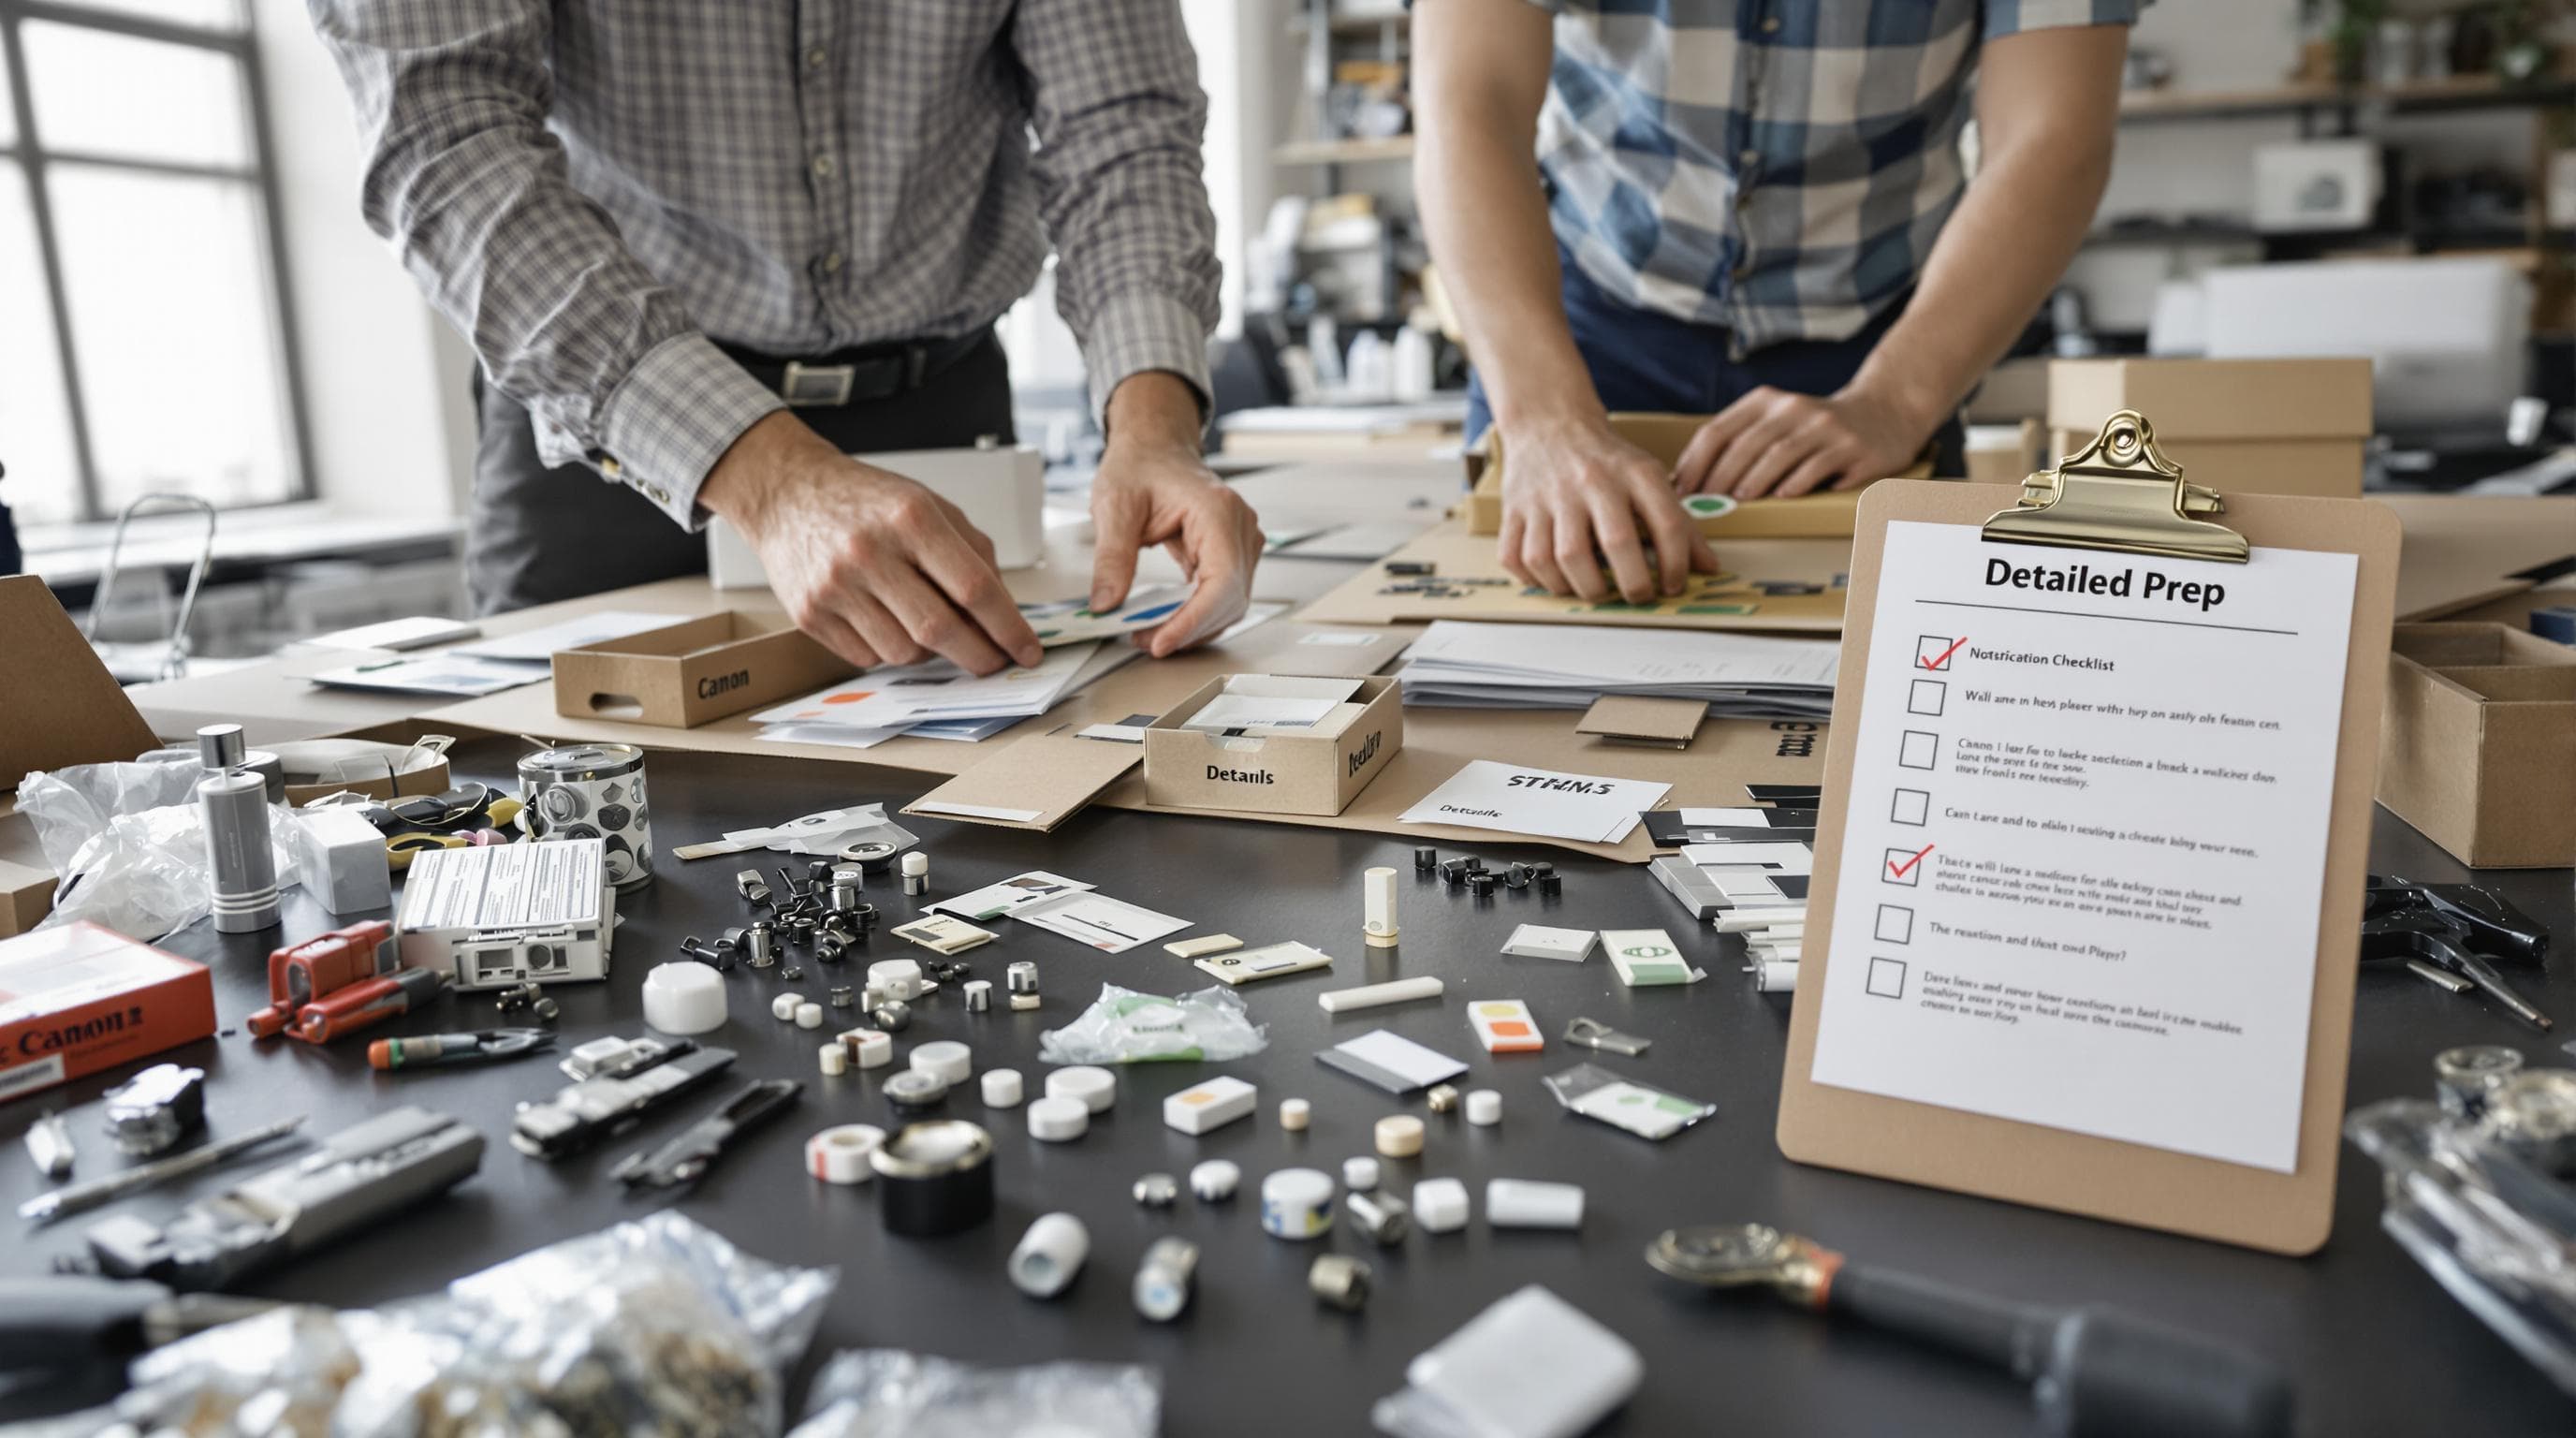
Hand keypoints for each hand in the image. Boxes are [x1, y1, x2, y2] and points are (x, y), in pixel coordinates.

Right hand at [700, 412, 1042, 675]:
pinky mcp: (809, 613)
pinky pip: (868, 657)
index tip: (1028, 651)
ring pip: (904, 652)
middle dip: (979, 656)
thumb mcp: (928, 505)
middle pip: (940, 629)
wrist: (786, 494)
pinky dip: (890, 650)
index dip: (1008, 627)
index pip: (974, 587)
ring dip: (931, 653)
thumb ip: (973, 553)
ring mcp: (835, 586)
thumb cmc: (867, 502)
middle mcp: (871, 552)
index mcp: (911, 518)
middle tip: (995, 663)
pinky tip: (888, 622)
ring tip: (929, 627)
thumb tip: (1005, 613)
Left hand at [1088, 374, 1264, 656]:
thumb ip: (1112, 558)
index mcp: (1218, 510)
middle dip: (1188, 630)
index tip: (1162, 642)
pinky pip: (1222, 597)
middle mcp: (1239, 527)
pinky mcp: (1232, 554)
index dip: (1194, 621)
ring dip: (1193, 628)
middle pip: (1230, 600)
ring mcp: (1241, 542)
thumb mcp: (1115, 506)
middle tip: (1144, 642)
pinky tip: (1167, 623)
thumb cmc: (1141, 465)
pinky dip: (1197, 616)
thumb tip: (1107, 604)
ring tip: (1149, 635)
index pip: (1221, 582)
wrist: (1154, 446)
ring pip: (1230, 605)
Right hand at [1494, 414, 1717, 602]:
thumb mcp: (1648, 478)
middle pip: (1615, 544)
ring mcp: (1546, 495)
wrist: (1548, 423)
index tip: (1673, 586)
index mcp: (1633, 472)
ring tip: (1594, 590)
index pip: (1667, 524)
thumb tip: (1708, 568)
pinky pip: (1516, 558)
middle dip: (1631, 584)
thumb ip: (1680, 524)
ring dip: (1579, 588)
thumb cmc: (1604, 460)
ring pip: (1558, 559)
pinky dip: (1534, 580)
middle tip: (1635, 595)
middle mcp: (1590, 481)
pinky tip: (1555, 579)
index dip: (1676, 565)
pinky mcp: (1513, 509)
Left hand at [1673, 386, 1933, 499]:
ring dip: (1754, 481)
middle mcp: (1794, 408)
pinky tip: (1782, 497)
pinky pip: (1819, 466)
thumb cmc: (1816, 428)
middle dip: (1719, 477)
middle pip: (1746, 444)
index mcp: (1766, 401)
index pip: (1719, 430)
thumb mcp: (1777, 420)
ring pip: (1780, 454)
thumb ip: (1740, 442)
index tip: (1681, 491)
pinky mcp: (1853, 447)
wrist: (1885, 411)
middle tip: (1704, 505)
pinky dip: (1798, 483)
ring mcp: (1826, 426)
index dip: (1696, 462)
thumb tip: (1689, 483)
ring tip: (1736, 502)